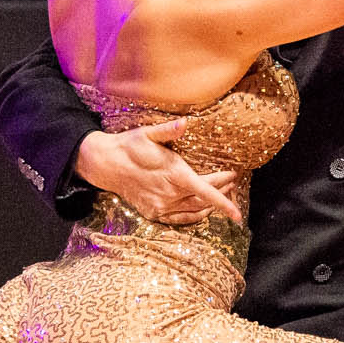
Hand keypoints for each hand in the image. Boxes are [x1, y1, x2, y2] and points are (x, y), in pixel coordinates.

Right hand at [73, 123, 243, 226]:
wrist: (106, 165)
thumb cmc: (129, 146)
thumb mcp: (147, 133)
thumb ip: (168, 130)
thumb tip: (185, 123)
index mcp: (173, 174)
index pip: (206, 191)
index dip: (224, 201)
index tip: (238, 212)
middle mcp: (169, 194)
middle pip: (205, 199)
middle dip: (222, 192)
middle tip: (232, 180)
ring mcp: (161, 206)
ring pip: (195, 211)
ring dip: (211, 205)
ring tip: (223, 192)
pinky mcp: (154, 213)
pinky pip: (181, 219)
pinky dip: (196, 215)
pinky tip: (203, 208)